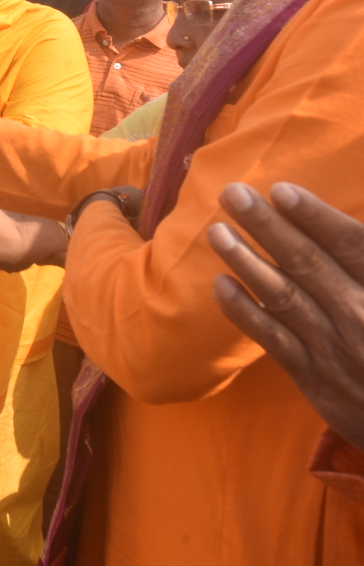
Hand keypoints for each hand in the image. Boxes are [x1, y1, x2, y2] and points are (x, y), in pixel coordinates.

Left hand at [209, 182, 363, 450]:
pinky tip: (220, 285)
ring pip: (283, 296)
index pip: (351, 244)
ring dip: (246, 261)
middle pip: (307, 262)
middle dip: (267, 225)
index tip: (282, 191)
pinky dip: (244, 312)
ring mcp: (334, 346)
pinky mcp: (313, 375)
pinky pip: (272, 339)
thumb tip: (338, 228)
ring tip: (216, 231)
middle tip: (233, 194)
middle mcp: (361, 314)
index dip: (315, 217)